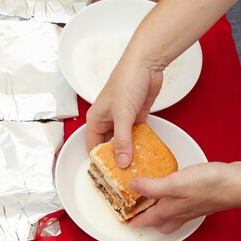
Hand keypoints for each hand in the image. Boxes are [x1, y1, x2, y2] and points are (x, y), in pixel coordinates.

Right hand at [86, 52, 163, 167]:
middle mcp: (107, 121)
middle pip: (109, 146)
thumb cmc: (126, 82)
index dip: (99, 161)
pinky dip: (140, 144)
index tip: (108, 176)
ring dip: (130, 152)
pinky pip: (136, 135)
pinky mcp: (136, 117)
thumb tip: (122, 162)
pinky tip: (145, 154)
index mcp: (96, 120)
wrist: (146, 64)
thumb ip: (123, 140)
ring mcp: (122, 119)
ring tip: (136, 168)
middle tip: (124, 175)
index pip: (93, 146)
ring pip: (124, 142)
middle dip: (116, 159)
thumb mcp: (122, 115)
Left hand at [128, 162, 240, 233]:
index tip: (125, 222)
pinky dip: (175, 202)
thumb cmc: (211, 185)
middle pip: (161, 223)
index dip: (135, 221)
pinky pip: (183, 205)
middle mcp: (182, 212)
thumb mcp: (175, 183)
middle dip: (149, 222)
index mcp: (171, 211)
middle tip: (138, 215)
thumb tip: (132, 187)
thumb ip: (152, 187)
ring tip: (154, 204)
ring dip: (162, 213)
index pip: (148, 219)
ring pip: (173, 216)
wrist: (239, 183)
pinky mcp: (202, 198)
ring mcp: (193, 207)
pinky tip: (176, 191)